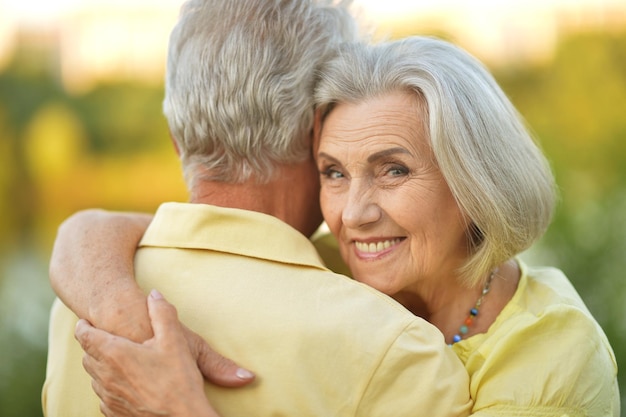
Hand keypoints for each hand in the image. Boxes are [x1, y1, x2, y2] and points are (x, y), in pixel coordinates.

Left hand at [75, 290, 254, 416]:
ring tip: (116, 360)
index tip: (87, 320)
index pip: (85, 335)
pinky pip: (103, 395)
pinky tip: (124, 384)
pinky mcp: (113, 414)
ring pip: (93, 377)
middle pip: (87, 355)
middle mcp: (104, 376)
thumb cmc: (178, 380)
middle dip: (93, 344)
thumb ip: (162, 313)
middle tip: (104, 336)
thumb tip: (154, 294)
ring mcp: (107, 397)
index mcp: (115, 354)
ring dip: (100, 365)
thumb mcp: (175, 340)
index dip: (84, 325)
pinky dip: (108, 386)